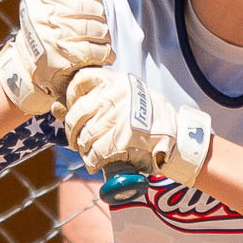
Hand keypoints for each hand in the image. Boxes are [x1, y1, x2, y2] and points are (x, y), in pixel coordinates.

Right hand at [0, 0, 115, 115]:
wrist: (27, 68)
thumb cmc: (46, 34)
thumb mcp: (54, 6)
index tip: (94, 3)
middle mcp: (46, 14)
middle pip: (90, 7)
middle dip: (100, 18)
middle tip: (100, 27)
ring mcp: (54, 36)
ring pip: (95, 29)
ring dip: (104, 37)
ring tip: (101, 41)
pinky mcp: (63, 57)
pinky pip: (93, 50)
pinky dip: (104, 53)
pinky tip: (103, 55)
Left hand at [62, 66, 212, 187]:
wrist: (178, 140)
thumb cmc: (155, 120)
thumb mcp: (133, 95)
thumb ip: (105, 96)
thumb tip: (64, 106)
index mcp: (117, 83)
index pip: (81, 80)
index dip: (72, 95)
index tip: (73, 107)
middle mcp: (114, 98)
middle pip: (77, 112)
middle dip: (73, 129)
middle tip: (77, 137)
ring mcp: (116, 119)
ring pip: (84, 135)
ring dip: (82, 147)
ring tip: (89, 151)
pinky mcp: (118, 141)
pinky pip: (93, 153)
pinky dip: (91, 161)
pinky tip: (95, 162)